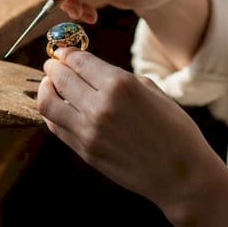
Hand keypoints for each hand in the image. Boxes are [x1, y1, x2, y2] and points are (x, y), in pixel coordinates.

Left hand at [38, 47, 220, 210]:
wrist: (181, 175)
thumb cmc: (175, 130)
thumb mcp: (152, 91)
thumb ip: (120, 78)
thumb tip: (92, 70)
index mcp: (120, 85)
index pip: (79, 61)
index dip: (67, 53)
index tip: (64, 51)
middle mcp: (100, 106)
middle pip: (60, 78)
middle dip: (54, 66)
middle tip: (53, 64)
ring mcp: (89, 131)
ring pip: (49, 103)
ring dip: (46, 89)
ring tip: (51, 84)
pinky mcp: (85, 151)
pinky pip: (57, 126)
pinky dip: (52, 112)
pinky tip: (58, 106)